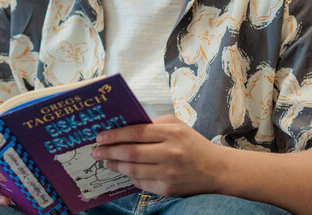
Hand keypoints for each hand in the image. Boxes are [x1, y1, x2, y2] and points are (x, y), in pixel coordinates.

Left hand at [91, 115, 225, 196]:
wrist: (216, 170)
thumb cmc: (192, 144)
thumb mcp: (177, 126)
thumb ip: (153, 124)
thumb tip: (122, 126)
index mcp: (171, 133)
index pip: (135, 133)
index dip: (114, 135)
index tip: (99, 136)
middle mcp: (170, 153)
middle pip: (130, 152)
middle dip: (108, 152)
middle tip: (96, 151)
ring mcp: (169, 173)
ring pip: (132, 169)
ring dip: (115, 165)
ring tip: (105, 162)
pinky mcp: (167, 188)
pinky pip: (141, 182)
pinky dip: (129, 176)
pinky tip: (123, 171)